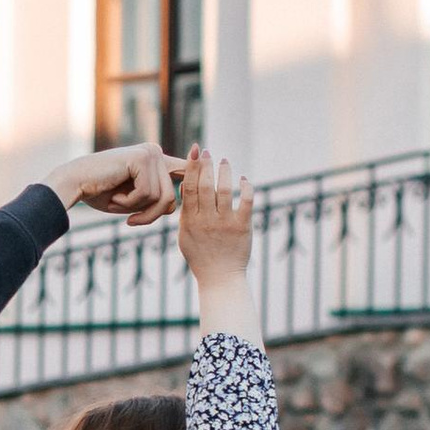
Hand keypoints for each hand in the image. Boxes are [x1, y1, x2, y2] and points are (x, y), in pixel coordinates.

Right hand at [54, 141, 179, 225]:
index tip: (190, 182)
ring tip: (118, 203)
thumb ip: (156, 199)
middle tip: (132, 222)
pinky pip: (148, 193)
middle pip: (172, 196)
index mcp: (155, 159)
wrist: (73, 183)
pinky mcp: (142, 158)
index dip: (191, 184)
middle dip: (152, 216)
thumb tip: (176, 203)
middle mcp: (155, 152)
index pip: (183, 173)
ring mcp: (150, 153)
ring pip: (163, 197)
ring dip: (140, 211)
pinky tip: (114, 195)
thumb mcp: (136, 200)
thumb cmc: (101, 193)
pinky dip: (130, 203)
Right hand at [176, 145, 254, 285]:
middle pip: (205, 185)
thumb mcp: (184, 235)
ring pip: (224, 190)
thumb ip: (186, 213)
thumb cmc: (200, 256)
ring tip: (224, 161)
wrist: (219, 278)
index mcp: (190, 221)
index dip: (192, 167)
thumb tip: (186, 188)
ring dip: (224, 172)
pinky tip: (243, 179)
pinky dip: (245, 187)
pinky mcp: (242, 228)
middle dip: (206, 165)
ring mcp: (224, 224)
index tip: (194, 151)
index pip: (189, 187)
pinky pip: (245, 201)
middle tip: (207, 152)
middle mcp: (206, 220)